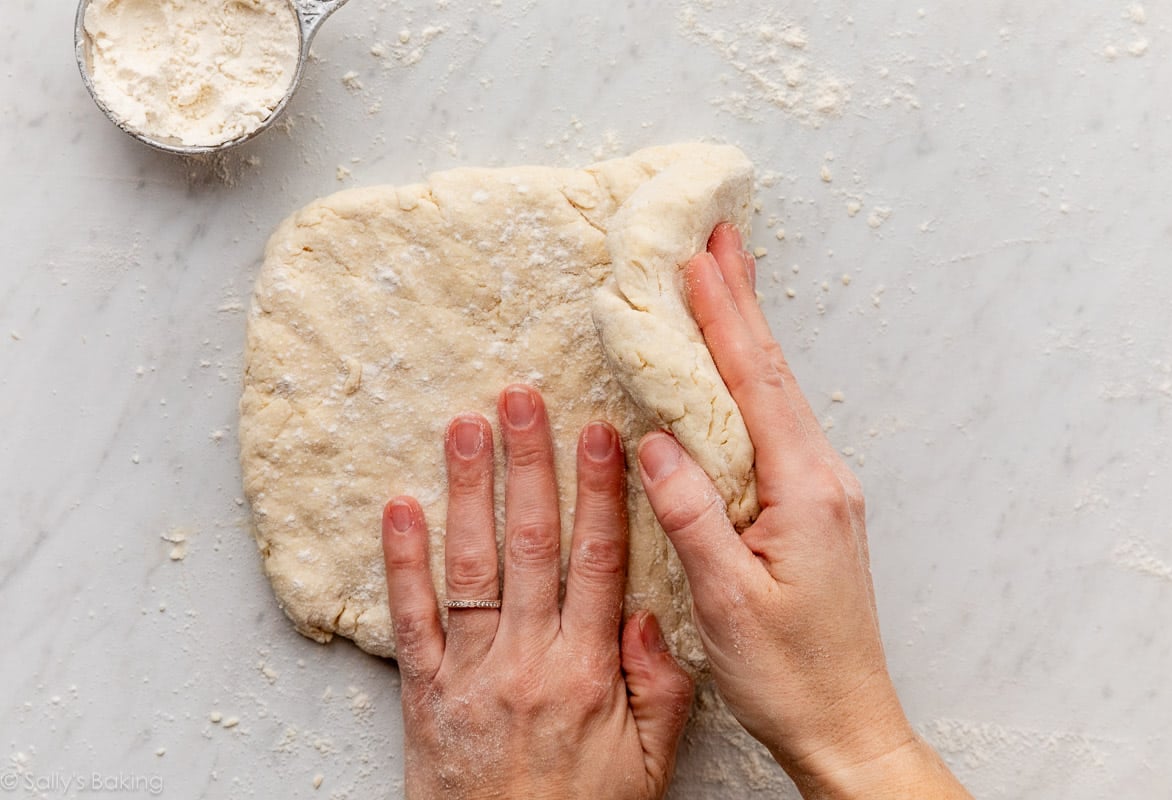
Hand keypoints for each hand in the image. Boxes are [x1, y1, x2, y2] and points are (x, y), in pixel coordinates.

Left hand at [383, 386, 693, 799]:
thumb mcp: (650, 767)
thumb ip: (661, 688)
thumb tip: (648, 613)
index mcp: (588, 671)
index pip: (596, 561)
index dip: (599, 492)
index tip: (599, 433)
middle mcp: (528, 659)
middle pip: (531, 545)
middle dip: (529, 465)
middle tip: (523, 398)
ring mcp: (470, 671)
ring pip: (470, 566)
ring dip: (468, 490)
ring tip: (464, 426)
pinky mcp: (423, 691)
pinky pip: (410, 617)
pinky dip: (401, 559)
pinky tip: (398, 506)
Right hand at [636, 226, 969, 798]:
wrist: (847, 722)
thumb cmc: (790, 674)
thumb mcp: (728, 600)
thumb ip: (692, 514)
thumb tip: (655, 440)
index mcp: (803, 490)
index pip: (756, 385)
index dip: (725, 318)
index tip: (700, 260)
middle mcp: (822, 478)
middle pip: (773, 373)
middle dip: (743, 302)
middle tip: (720, 239)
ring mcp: (822, 491)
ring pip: (777, 395)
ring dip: (748, 335)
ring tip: (726, 284)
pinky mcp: (813, 508)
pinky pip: (777, 426)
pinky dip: (752, 382)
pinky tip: (738, 371)